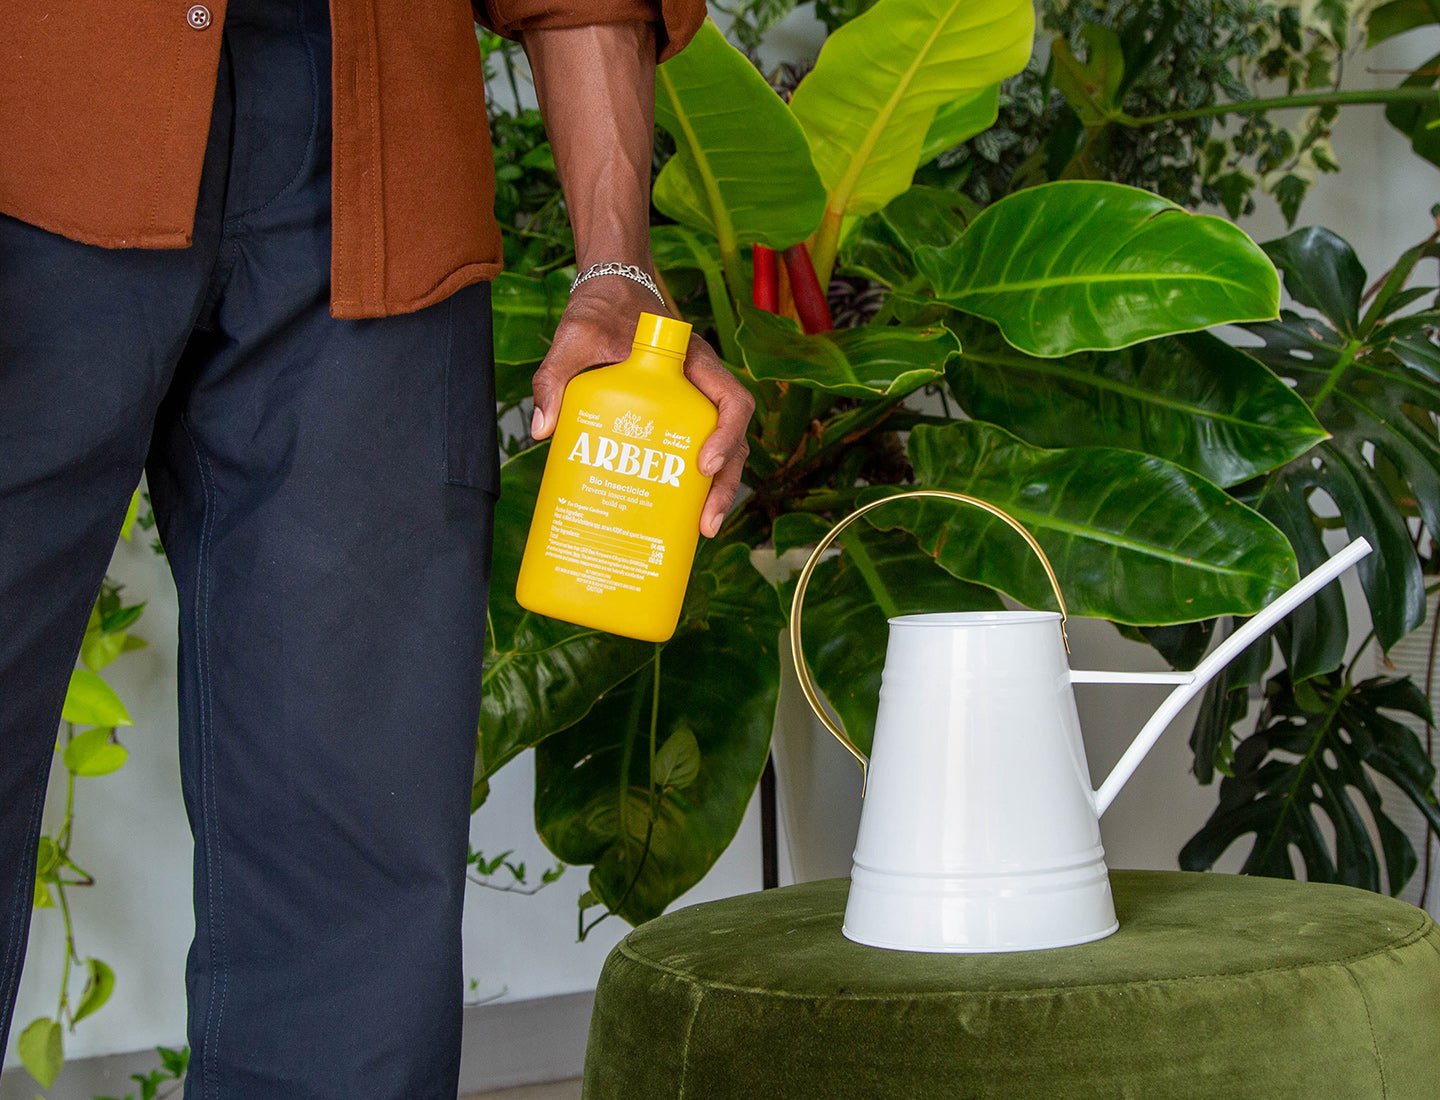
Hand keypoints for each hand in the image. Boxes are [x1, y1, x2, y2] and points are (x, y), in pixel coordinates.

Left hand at [529, 279, 754, 537]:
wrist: (609, 297)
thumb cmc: (597, 314)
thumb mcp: (574, 337)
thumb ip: (555, 375)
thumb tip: (542, 429)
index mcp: (693, 364)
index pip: (732, 399)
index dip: (726, 433)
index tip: (702, 464)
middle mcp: (702, 388)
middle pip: (733, 440)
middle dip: (725, 484)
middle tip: (706, 524)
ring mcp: (692, 406)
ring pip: (720, 453)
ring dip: (715, 493)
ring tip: (700, 531)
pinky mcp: (674, 421)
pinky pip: (692, 454)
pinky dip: (690, 485)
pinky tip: (672, 515)